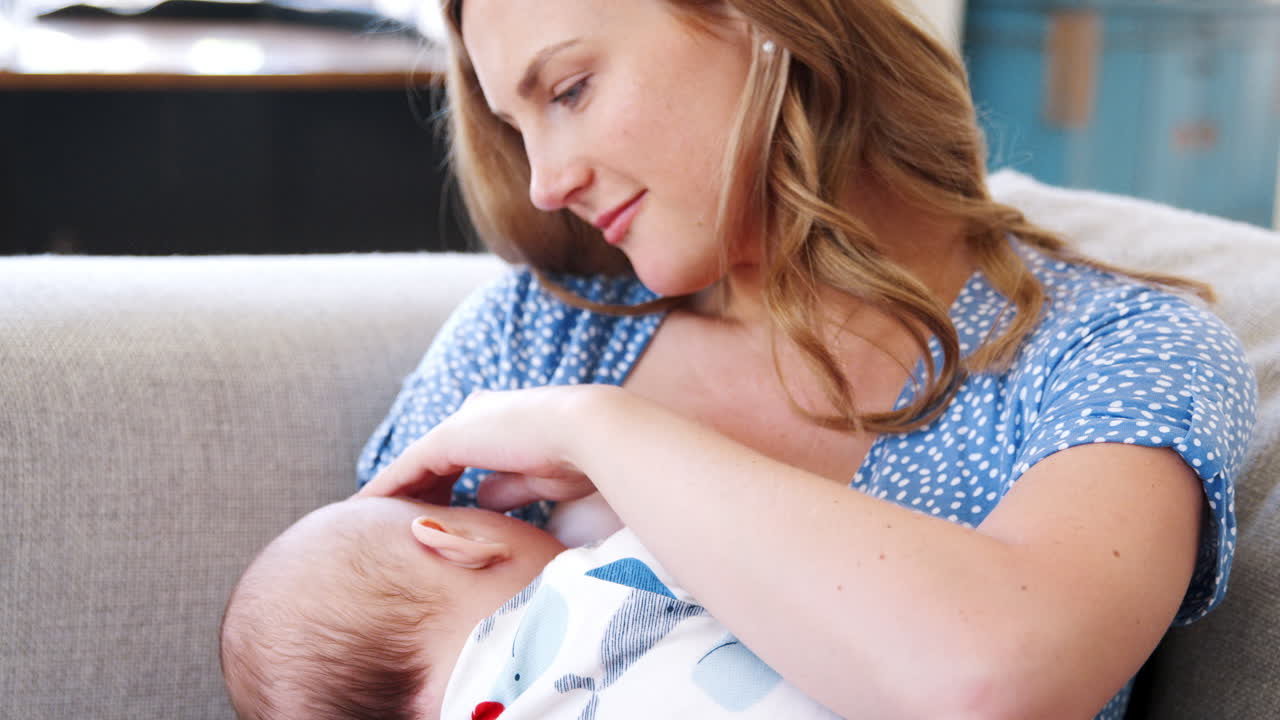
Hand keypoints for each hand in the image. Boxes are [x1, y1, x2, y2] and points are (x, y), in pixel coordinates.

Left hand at [356, 386, 609, 507]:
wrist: (590, 434)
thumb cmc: (582, 461)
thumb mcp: (539, 479)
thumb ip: (507, 487)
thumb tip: (481, 500)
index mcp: (503, 419)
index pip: (462, 452)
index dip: (443, 481)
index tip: (433, 507)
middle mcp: (477, 414)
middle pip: (434, 456)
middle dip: (414, 486)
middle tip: (393, 519)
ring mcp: (462, 423)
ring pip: (416, 462)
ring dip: (395, 490)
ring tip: (369, 520)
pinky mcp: (449, 438)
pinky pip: (407, 468)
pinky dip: (387, 488)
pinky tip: (367, 509)